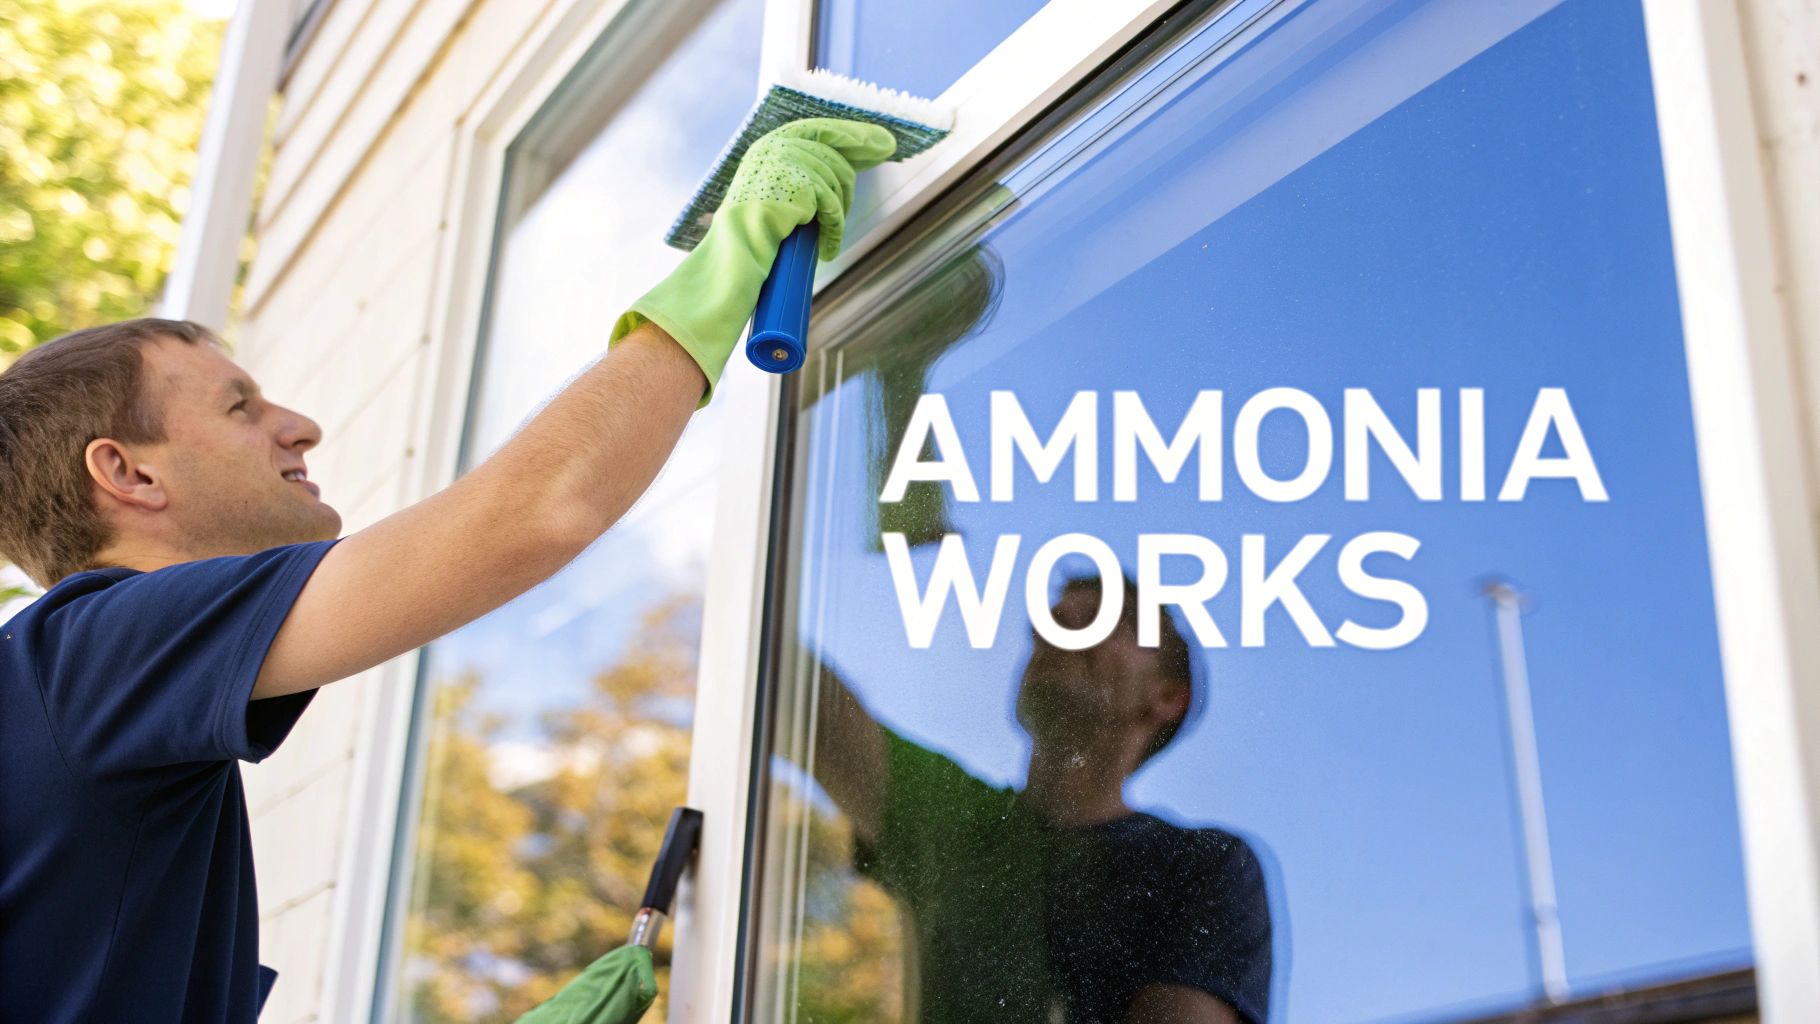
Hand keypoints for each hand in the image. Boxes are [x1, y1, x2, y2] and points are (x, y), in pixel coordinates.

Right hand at [610, 117, 896, 404]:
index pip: (818, 129)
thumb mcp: (775, 197)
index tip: (874, 137)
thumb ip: (796, 180)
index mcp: (769, 146)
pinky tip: (827, 250)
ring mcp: (789, 163)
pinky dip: (833, 232)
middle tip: (886, 149)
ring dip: (838, 212)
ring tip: (828, 234)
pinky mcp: (802, 184)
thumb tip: (838, 172)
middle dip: (863, 150)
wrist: (735, 253)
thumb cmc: (749, 237)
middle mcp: (777, 146)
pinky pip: (833, 208)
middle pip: (834, 151)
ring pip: (837, 181)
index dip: (849, 132)